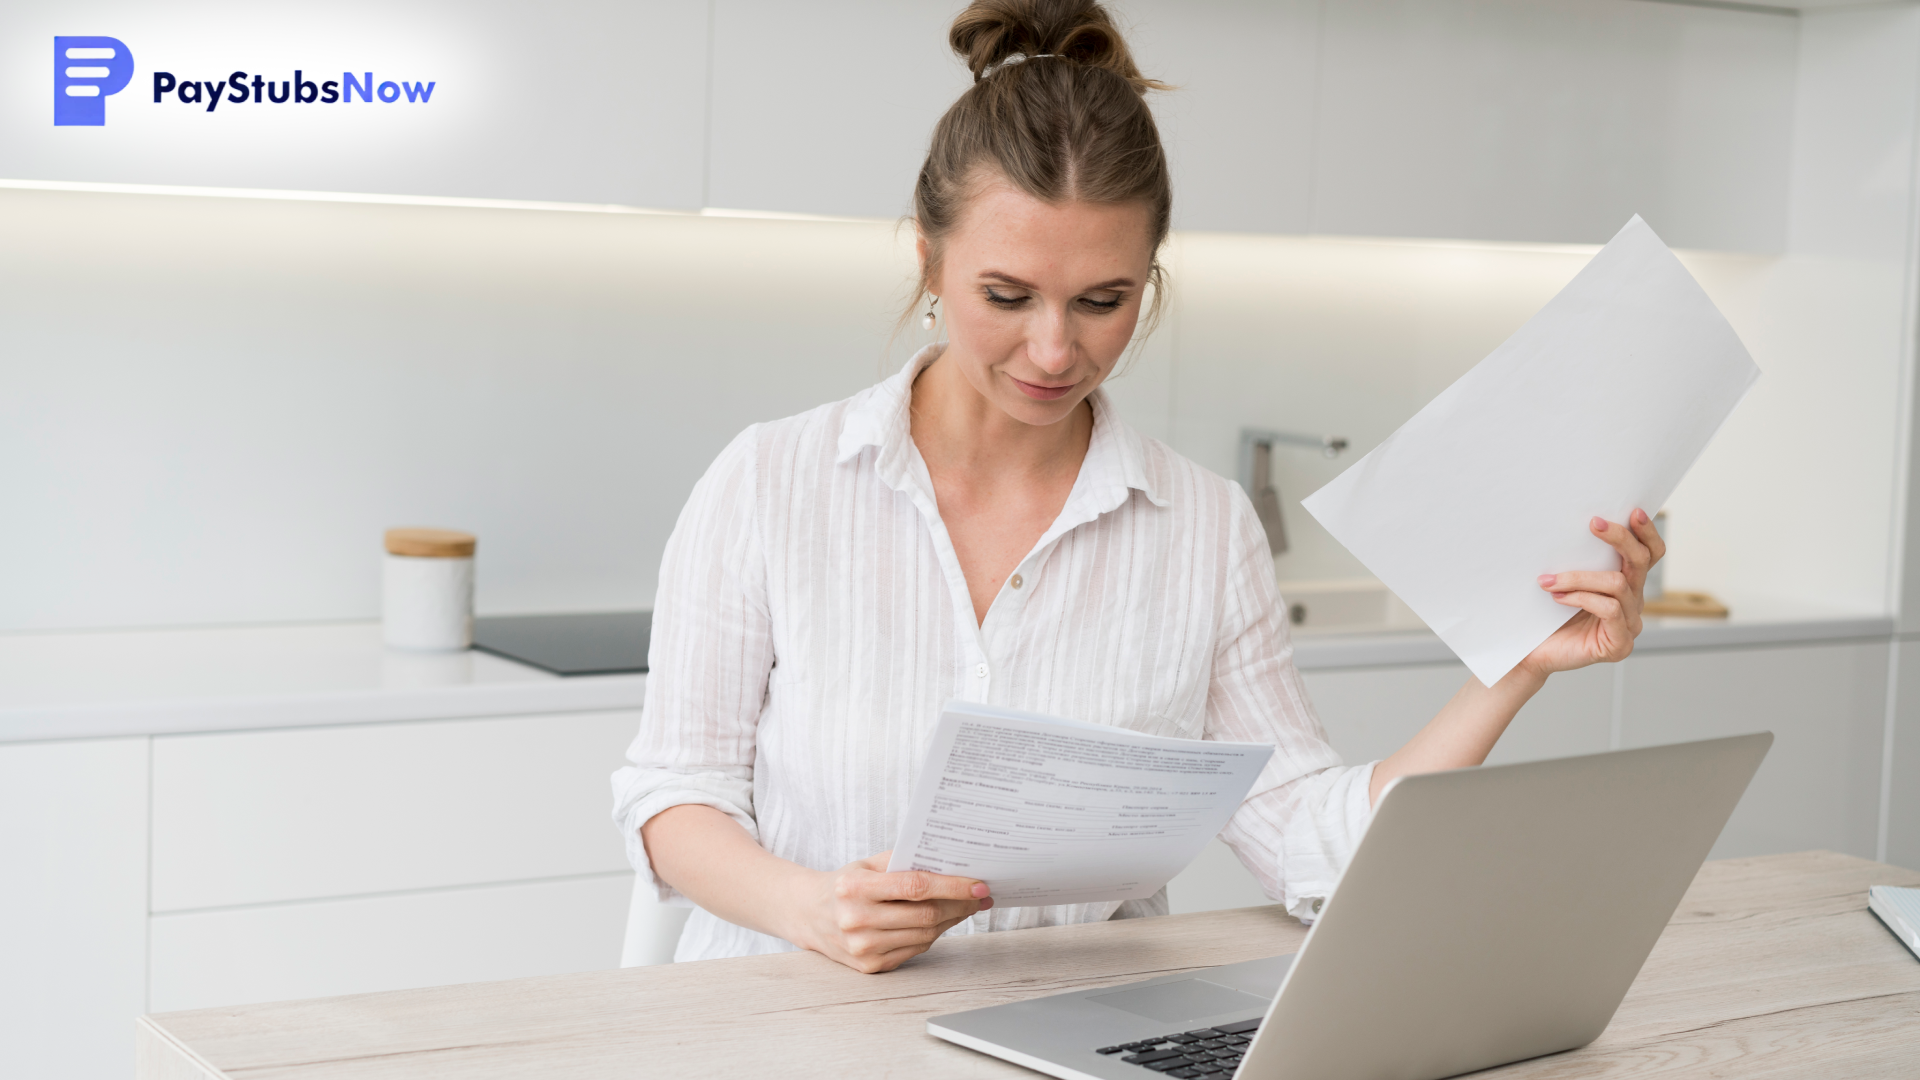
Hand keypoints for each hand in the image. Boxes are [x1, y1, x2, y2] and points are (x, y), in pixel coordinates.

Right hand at [786, 852, 990, 973]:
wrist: (810, 915)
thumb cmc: (845, 884)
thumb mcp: (867, 864)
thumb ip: (903, 861)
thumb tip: (950, 864)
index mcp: (855, 888)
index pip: (915, 887)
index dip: (952, 886)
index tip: (978, 885)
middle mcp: (856, 921)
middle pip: (925, 915)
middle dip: (960, 905)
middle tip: (979, 896)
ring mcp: (863, 948)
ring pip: (925, 935)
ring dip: (951, 921)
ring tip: (964, 906)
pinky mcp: (870, 966)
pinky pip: (915, 949)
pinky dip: (933, 935)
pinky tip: (940, 922)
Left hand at [1519, 509, 1665, 677]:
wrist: (1530, 654)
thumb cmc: (1546, 616)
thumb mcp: (1564, 580)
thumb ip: (1578, 559)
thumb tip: (1570, 525)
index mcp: (1626, 585)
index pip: (1649, 554)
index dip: (1647, 532)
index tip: (1633, 511)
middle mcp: (1633, 603)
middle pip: (1640, 561)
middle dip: (1619, 538)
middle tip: (1594, 523)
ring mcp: (1630, 625)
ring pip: (1617, 583)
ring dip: (1580, 577)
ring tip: (1549, 580)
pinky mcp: (1619, 644)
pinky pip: (1609, 609)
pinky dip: (1581, 598)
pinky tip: (1558, 598)